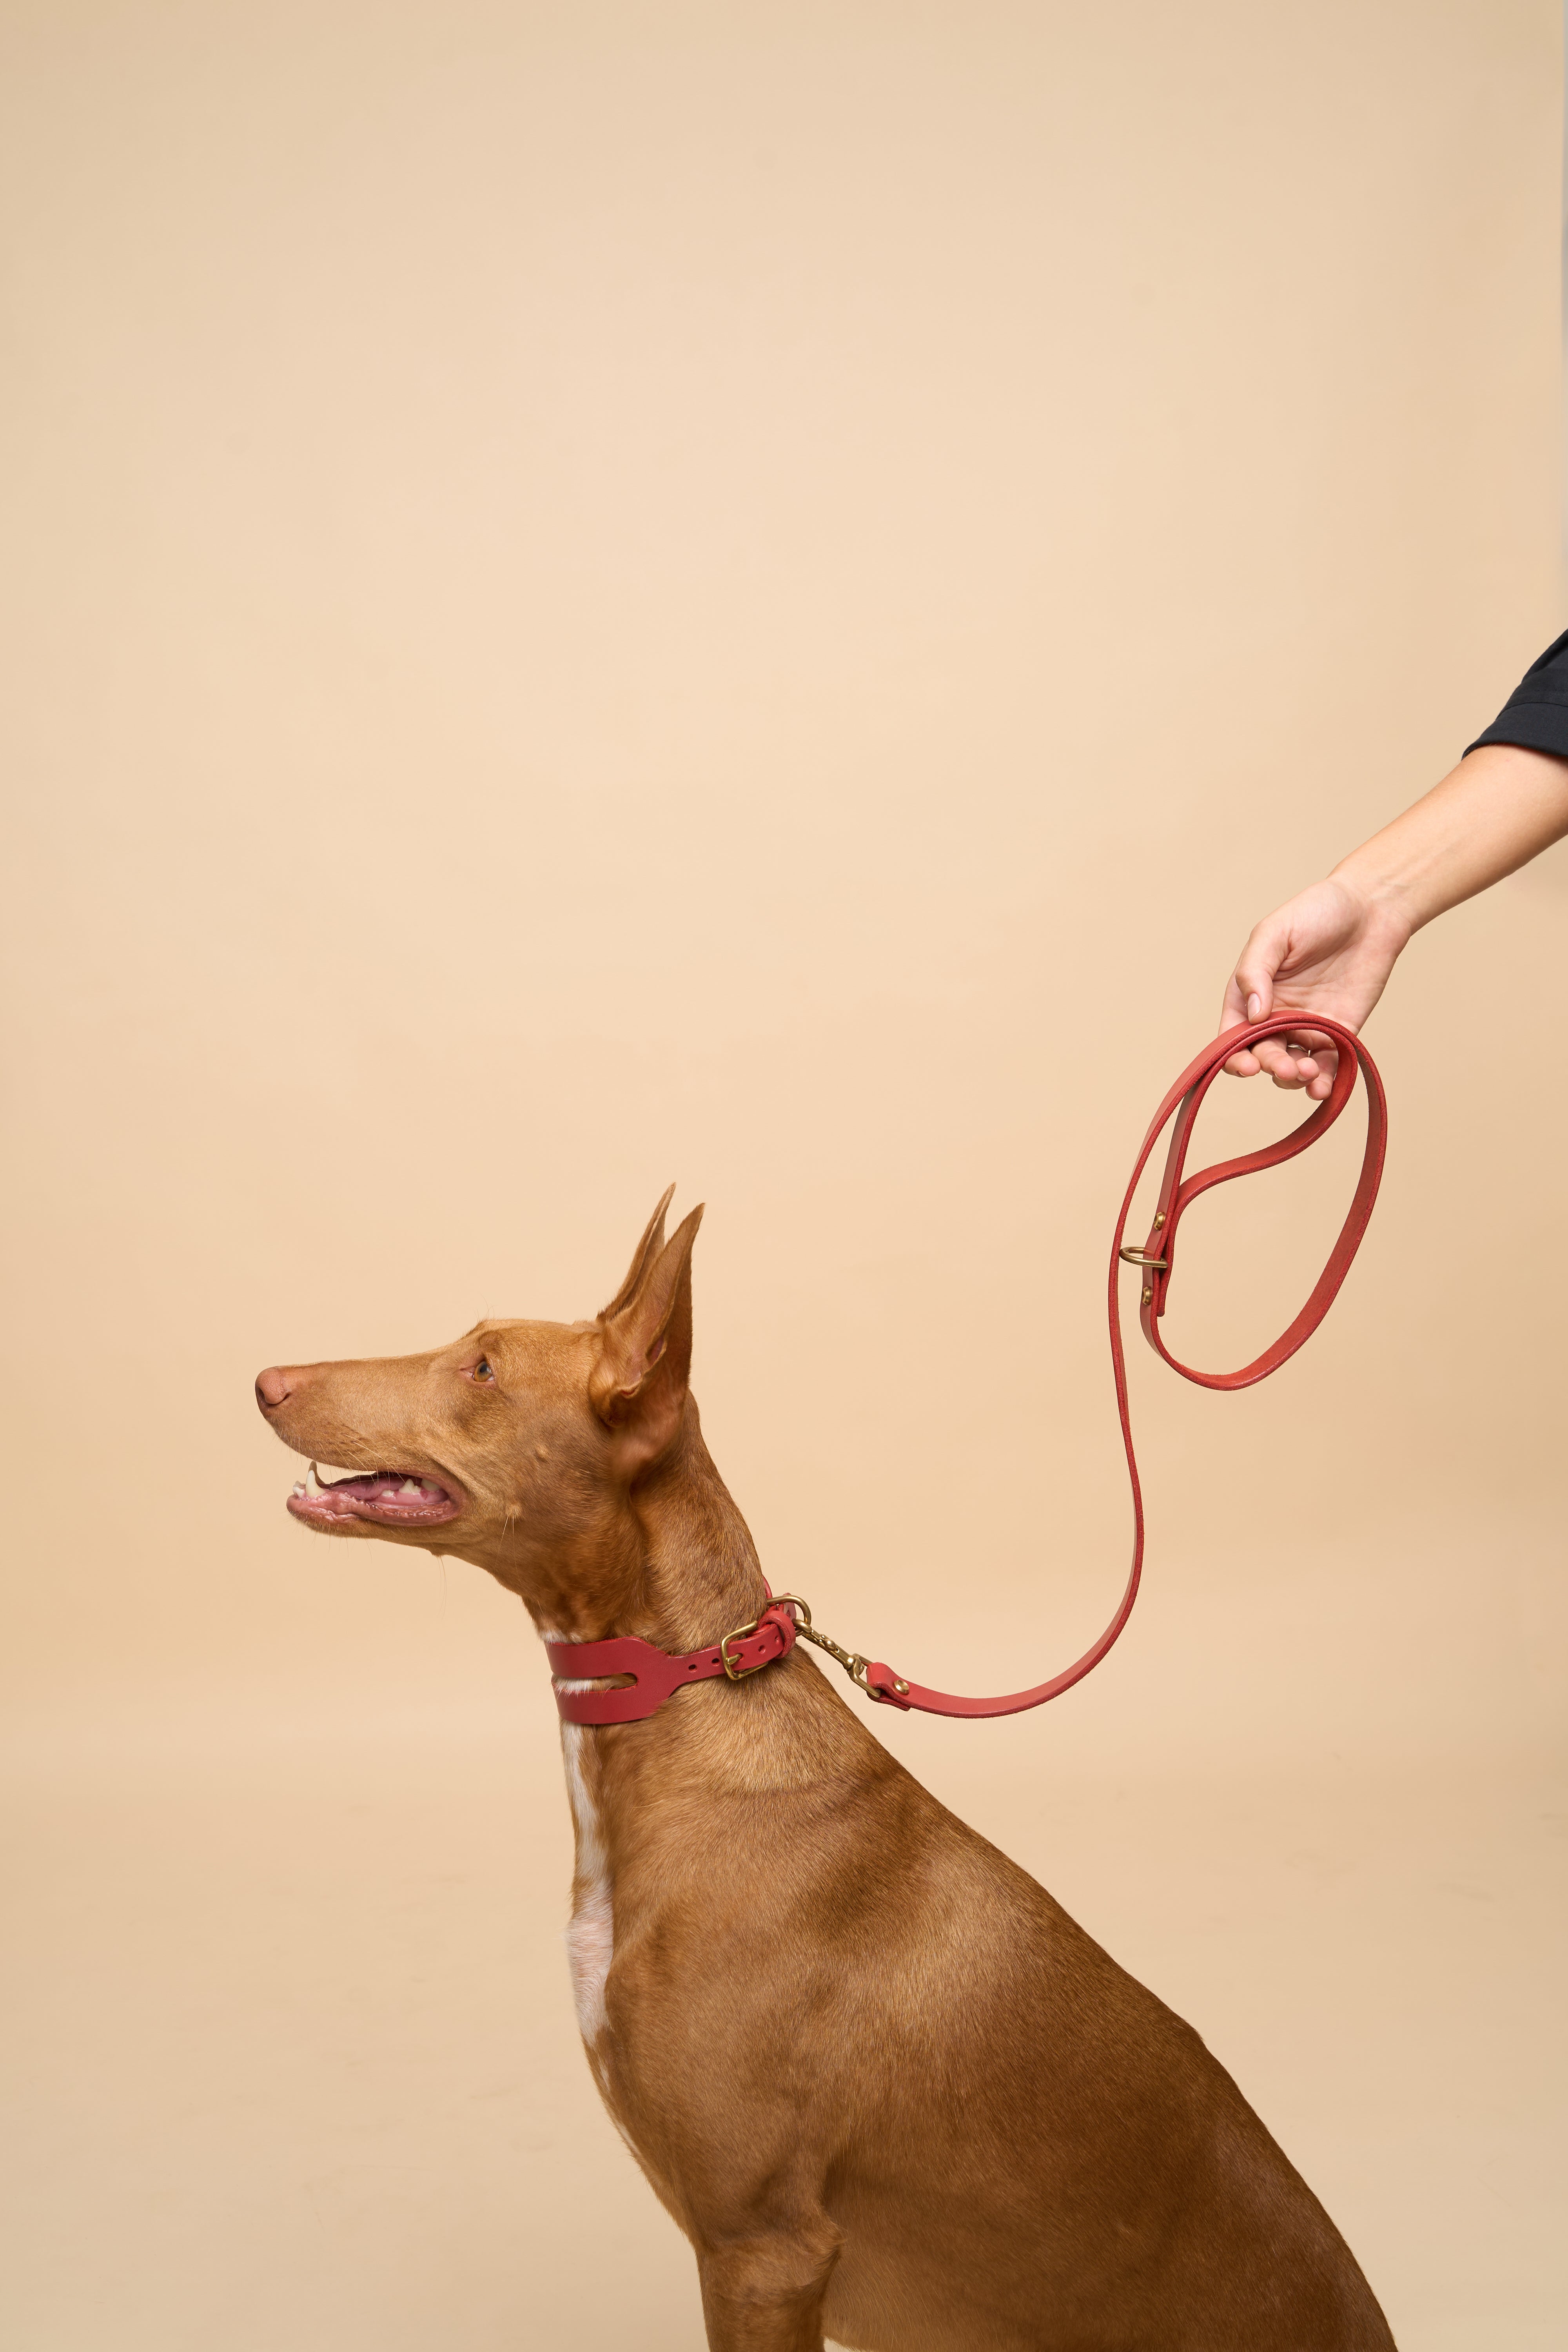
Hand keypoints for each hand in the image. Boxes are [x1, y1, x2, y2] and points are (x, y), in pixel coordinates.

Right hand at [1219, 878, 1410, 1097]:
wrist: (1372, 907)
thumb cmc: (1317, 911)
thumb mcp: (1274, 933)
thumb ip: (1254, 972)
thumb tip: (1252, 1016)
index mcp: (1251, 993)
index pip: (1232, 1035)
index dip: (1233, 1056)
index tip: (1247, 1065)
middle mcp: (1275, 1015)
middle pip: (1262, 1055)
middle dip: (1270, 1067)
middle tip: (1287, 1067)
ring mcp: (1307, 1027)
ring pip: (1292, 1068)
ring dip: (1294, 1079)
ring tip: (1308, 1073)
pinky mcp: (1340, 1032)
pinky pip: (1328, 1066)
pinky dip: (1324, 1082)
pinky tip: (1324, 1086)